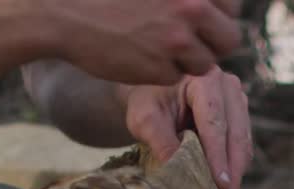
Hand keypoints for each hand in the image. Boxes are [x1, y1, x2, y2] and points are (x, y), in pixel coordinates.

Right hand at [50, 0, 245, 86]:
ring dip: (187, 60)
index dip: (218, 16)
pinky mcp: (160, 66)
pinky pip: (176, 77)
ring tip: (156, 46)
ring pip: (206, 63)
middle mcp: (190, 5)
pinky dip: (161, 72)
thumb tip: (211, 6)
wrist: (61, 10)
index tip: (201, 20)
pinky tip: (138, 55)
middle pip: (229, 38)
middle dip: (212, 44)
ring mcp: (177, 37)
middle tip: (187, 42)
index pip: (233, 6)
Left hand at [119, 67, 252, 188]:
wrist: (156, 94)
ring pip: (243, 144)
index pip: (214, 122)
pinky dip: (235, 169)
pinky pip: (242, 147)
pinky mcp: (241, 118)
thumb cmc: (148, 102)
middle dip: (232, 171)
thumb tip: (175, 170)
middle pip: (235, 135)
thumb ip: (160, 141)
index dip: (218, 156)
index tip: (220, 184)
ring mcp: (239, 102)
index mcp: (204, 79)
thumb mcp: (145, 119)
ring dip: (236, 175)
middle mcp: (228, 87)